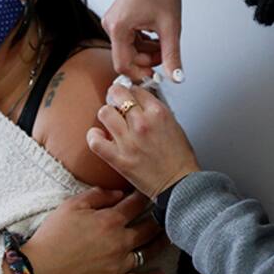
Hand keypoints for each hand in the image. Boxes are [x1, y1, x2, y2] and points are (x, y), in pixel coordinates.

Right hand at [14, 189, 169, 273]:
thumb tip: (119, 192)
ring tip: (170, 236)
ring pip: (149, 252)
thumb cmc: (52, 236)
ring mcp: (119, 265)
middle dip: (160, 217)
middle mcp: (120, 242)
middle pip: (149, 227)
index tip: (152, 190)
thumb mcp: (71, 206)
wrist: (39, 270)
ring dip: (161, 243)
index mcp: (109, 221)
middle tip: (168, 212)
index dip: (145, 196)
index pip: (135, 204)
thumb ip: (97, 195)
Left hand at [88, 83, 200, 198]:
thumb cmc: (179, 158)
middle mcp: (142, 123)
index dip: (132, 93)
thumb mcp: (174, 125)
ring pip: (104, 113)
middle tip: (116, 103)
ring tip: (111, 121)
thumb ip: (156, 111)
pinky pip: (95, 141)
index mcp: (158, 113)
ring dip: (107, 115)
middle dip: (116, 96)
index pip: (136, 89)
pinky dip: (94, 136)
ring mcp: (128, 141)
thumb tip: (141, 101)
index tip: (130, 98)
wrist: (179, 184)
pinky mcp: (118, 158)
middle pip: (118, 94)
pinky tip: (100, 136)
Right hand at [103, 0, 183, 82]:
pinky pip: (128, 39)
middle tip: (165, 53)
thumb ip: (172, 55)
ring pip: (128, 49)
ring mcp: (112, 21)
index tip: (156, 75)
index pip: (123, 65)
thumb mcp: (170, 26)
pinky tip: (155, 34)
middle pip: (126, 58)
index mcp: (118, 27)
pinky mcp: (117, 18)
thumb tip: (176, 78)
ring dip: (146, 51)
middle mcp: (110, 25)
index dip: (141, 73)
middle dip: (147, 60)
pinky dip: (143, 42)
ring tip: (163, 40)